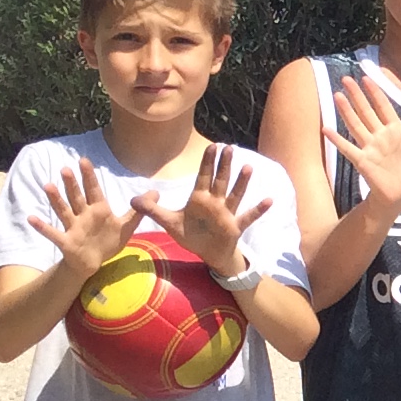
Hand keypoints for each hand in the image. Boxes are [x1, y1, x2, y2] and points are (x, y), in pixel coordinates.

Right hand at [25, 162, 138, 278]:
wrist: (94, 263)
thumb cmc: (108, 241)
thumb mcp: (126, 226)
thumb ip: (139, 210)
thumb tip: (155, 192)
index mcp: (98, 210)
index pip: (93, 190)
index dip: (89, 176)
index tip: (83, 160)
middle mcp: (83, 215)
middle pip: (77, 197)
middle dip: (72, 184)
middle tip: (66, 168)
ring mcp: (73, 228)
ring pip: (64, 211)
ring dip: (56, 199)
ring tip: (48, 186)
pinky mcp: (66, 242)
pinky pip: (53, 233)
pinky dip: (42, 227)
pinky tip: (31, 218)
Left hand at [132, 143, 272, 274]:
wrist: (208, 253)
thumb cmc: (191, 234)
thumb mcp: (169, 222)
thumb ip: (152, 210)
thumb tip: (131, 199)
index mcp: (199, 199)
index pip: (203, 177)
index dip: (208, 162)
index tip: (213, 146)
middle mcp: (215, 203)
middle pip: (220, 180)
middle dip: (224, 165)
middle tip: (229, 147)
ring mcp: (227, 214)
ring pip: (235, 195)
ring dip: (241, 182)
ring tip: (248, 168)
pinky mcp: (235, 227)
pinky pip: (248, 217)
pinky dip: (258, 210)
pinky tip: (269, 200)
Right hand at [318, 72, 400, 212]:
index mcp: (396, 131)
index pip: (384, 107)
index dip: (376, 93)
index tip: (367, 78)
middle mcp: (380, 136)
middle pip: (366, 111)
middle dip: (357, 95)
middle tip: (346, 78)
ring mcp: (370, 148)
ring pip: (356, 125)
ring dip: (346, 111)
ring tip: (337, 95)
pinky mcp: (364, 161)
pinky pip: (349, 149)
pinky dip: (337, 140)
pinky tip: (326, 130)